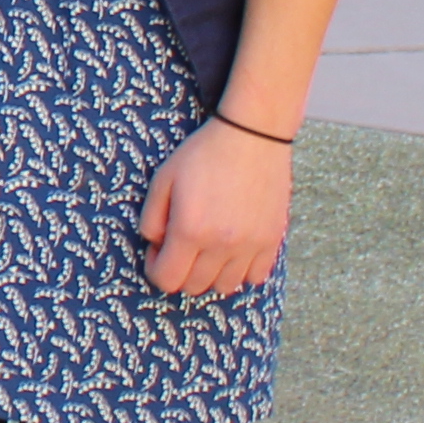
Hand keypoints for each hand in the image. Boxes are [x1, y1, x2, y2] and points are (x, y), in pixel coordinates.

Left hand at [135, 114, 290, 298]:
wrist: (251, 135)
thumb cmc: (204, 154)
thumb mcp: (163, 179)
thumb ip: (151, 218)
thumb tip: (155, 245)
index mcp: (190, 230)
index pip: (167, 280)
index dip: (155, 268)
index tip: (157, 250)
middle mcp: (221, 244)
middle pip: (195, 287)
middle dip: (180, 272)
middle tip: (181, 246)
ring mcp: (250, 245)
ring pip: (225, 287)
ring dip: (211, 275)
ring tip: (207, 249)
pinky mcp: (272, 240)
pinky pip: (255, 277)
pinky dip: (241, 271)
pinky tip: (233, 250)